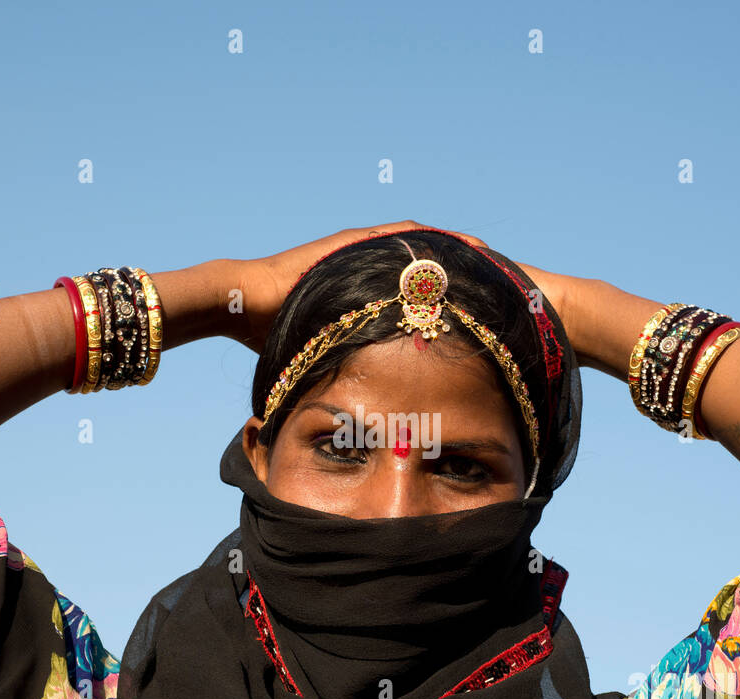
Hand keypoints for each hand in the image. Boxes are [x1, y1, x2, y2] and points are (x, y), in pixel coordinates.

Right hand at [229, 220, 488, 350]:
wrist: (240, 302)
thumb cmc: (271, 333)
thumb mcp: (320, 358)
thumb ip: (339, 375)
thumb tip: (347, 420)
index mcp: (361, 293)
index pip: (414, 292)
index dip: (446, 297)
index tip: (478, 310)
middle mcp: (364, 268)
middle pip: (424, 266)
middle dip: (460, 272)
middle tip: (499, 280)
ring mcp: (358, 251)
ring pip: (420, 247)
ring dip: (456, 250)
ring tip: (491, 256)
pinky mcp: (351, 244)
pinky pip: (401, 237)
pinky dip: (432, 239)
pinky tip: (460, 243)